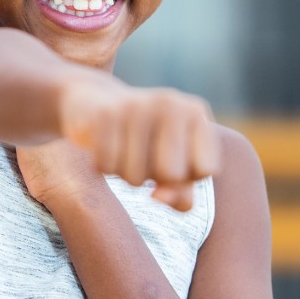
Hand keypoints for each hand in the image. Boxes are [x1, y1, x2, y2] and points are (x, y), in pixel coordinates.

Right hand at [49, 78, 218, 210]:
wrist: (94, 100)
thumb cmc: (143, 139)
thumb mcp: (172, 163)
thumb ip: (179, 193)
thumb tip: (158, 198)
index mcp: (195, 112)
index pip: (205, 169)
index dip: (186, 178)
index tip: (172, 161)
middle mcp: (170, 103)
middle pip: (172, 175)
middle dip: (153, 178)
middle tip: (143, 156)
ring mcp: (136, 106)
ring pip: (136, 178)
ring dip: (125, 174)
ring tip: (123, 150)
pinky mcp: (104, 114)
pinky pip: (106, 168)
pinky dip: (103, 166)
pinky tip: (104, 146)